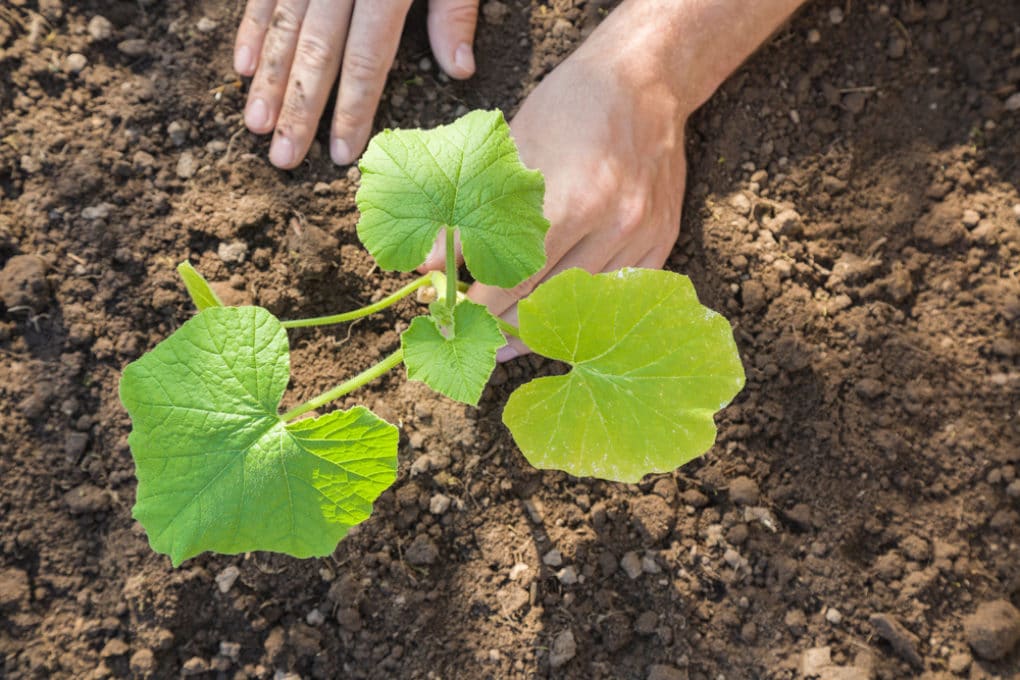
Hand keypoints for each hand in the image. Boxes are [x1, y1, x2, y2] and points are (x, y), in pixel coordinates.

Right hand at [234, 0, 479, 167]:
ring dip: (268, 78)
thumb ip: (456, 7)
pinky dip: (252, 28)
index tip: (339, 153)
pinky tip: (242, 67)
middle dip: (299, 107)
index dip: (353, 106)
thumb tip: (459, 70)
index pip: (368, 54)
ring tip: (256, 127)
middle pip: (317, 48)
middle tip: (283, 160)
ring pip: (283, 23)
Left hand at [421, 40, 690, 360]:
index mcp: (571, 202)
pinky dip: (586, 310)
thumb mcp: (509, 153)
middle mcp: (612, 225)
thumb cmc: (568, 110)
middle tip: (476, 335)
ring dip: (543, 324)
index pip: (515, 278)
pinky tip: (558, 321)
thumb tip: (430, 264)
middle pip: (548, 299)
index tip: (453, 320)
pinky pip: (619, 295)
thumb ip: (469, 214)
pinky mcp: (661, 240)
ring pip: (584, 303)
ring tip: (509, 340)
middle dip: (505, 322)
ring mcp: (642, 236)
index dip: (480, 307)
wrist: (643, 82)